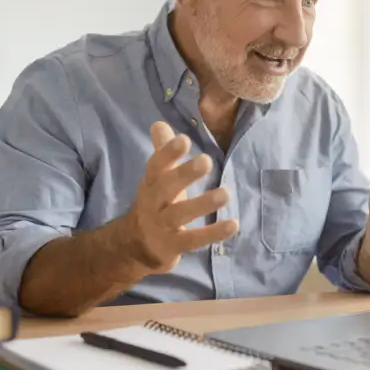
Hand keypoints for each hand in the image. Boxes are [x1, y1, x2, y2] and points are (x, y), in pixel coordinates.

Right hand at [125, 121, 238, 273]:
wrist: (135, 246)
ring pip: (180, 214)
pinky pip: (193, 240)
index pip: (156, 166)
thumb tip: (159, 123)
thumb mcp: (156, 179)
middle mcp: (153, 203)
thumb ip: (162, 152)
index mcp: (150, 184)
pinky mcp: (173, 246)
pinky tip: (234, 225)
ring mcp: (162, 226)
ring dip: (202, 204)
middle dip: (184, 174)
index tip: (184, 139)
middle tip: (206, 160)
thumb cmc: (154, 204)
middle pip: (166, 187)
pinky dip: (213, 233)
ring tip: (226, 193)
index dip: (167, 153)